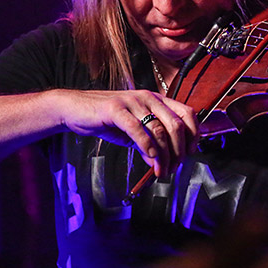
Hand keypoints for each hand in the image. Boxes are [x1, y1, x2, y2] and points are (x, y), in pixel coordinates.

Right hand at [56, 89, 197, 177]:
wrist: (74, 109)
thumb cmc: (105, 119)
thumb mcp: (131, 133)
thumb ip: (148, 144)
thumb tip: (160, 163)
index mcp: (156, 100)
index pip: (187, 114)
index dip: (193, 135)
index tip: (189, 154)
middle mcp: (148, 97)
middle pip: (176, 124)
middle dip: (178, 151)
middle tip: (174, 168)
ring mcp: (133, 101)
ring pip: (159, 129)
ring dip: (163, 155)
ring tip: (160, 170)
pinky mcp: (116, 108)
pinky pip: (138, 129)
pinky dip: (147, 147)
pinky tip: (150, 159)